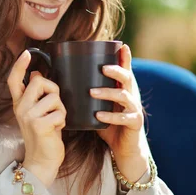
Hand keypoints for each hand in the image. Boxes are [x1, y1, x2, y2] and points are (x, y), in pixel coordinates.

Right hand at [7, 50, 65, 187]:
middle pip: (38, 81)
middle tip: (54, 105)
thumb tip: (36, 73)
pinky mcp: (38, 124)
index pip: (14, 80)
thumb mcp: (38, 113)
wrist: (42, 161)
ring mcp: (28, 116)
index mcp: (19, 103)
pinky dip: (63, 120)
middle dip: (53, 89)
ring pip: (53, 97)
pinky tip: (56, 129)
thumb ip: (36, 95)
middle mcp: (20, 108)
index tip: (27, 53)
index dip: (19, 65)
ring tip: (55, 121)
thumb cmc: (44, 136)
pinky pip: (59, 112)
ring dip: (61, 109)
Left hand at [91, 45, 149, 181]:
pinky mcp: (134, 124)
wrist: (124, 148)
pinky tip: (99, 116)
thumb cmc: (108, 124)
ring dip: (108, 93)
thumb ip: (87, 92)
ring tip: (92, 92)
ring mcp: (134, 109)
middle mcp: (131, 96)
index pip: (125, 70)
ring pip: (125, 96)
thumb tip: (61, 78)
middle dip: (116, 71)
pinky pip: (124, 118)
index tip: (121, 46)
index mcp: (123, 89)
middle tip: (102, 68)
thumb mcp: (99, 106)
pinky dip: (111, 117)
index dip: (125, 58)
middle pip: (128, 78)